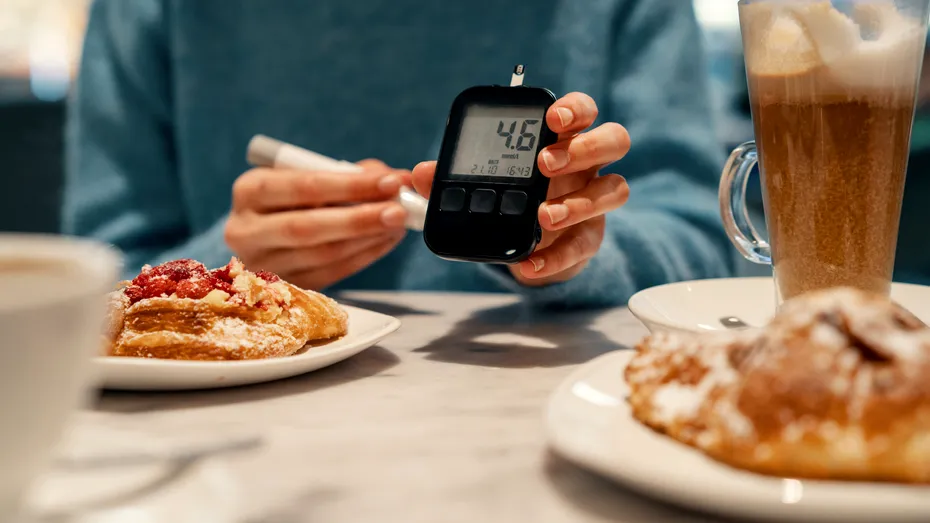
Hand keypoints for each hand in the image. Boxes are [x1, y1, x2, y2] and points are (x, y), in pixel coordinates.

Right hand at [224, 160, 410, 289]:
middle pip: (307, 228)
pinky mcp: (284, 288)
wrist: (264, 232)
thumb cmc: (293, 196)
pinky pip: (331, 274)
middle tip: (399, 211)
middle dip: (359, 219)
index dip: (350, 185)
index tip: (390, 182)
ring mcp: (262, 265)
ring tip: (398, 224)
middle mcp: (246, 230)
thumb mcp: (308, 174)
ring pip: (322, 255)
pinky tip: (385, 241)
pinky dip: (364, 256)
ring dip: (367, 239)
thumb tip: (396, 179)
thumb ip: (349, 173)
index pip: (302, 187)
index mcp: (249, 191)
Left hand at [412, 92, 629, 285]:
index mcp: (562, 138)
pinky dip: (557, 257)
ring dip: (579, 202)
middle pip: (613, 140)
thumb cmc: (509, 197)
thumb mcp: (479, 184)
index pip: (582, 111)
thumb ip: (451, 176)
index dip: (574, 109)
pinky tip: (530, 264)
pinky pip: (586, 245)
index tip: (552, 118)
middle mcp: (587, 164)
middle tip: (545, 163)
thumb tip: (421, 173)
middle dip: (584, 148)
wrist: (526, 244)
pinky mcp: (590, 237)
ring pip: (615, 189)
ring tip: (543, 216)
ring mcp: (593, 200)